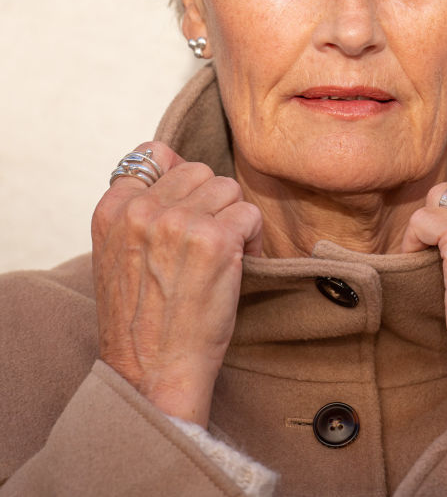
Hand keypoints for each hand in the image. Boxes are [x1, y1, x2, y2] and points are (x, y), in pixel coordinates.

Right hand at [91, 142, 261, 426]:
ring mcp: (178, 222)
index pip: (152, 154)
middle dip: (211, 204)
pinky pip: (250, 215)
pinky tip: (239, 269)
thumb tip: (175, 162)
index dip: (178, 178)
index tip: (186, 210)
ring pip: (228, 190)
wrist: (151, 374)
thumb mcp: (116, 255)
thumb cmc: (140, 321)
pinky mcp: (216, 241)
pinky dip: (253, 241)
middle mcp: (142, 210)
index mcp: (112, 210)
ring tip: (223, 258)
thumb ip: (136, 211)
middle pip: (200, 172)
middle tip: (209, 244)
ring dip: (234, 221)